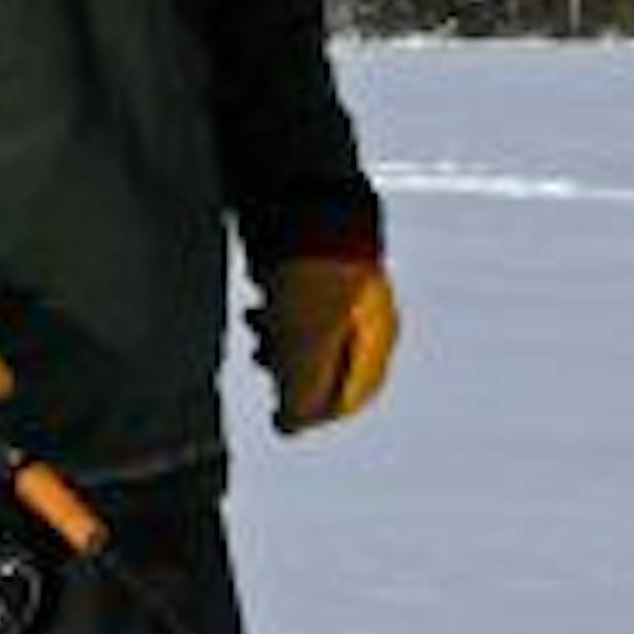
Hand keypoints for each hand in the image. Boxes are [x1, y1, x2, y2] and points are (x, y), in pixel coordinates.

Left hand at [252, 254, 398, 434]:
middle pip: (323, 364)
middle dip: (287, 370)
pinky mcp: (315, 264)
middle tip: (265, 364)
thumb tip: (288, 427)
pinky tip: (258, 300)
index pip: (349, 398)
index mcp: (377, 342)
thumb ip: (299, 405)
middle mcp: (365, 317)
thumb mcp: (303, 362)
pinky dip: (272, 308)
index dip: (312, 413)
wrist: (303, 206)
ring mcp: (340, 287)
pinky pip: (292, 299)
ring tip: (256, 326)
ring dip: (275, 338)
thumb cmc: (313, 287)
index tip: (282, 413)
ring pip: (303, 331)